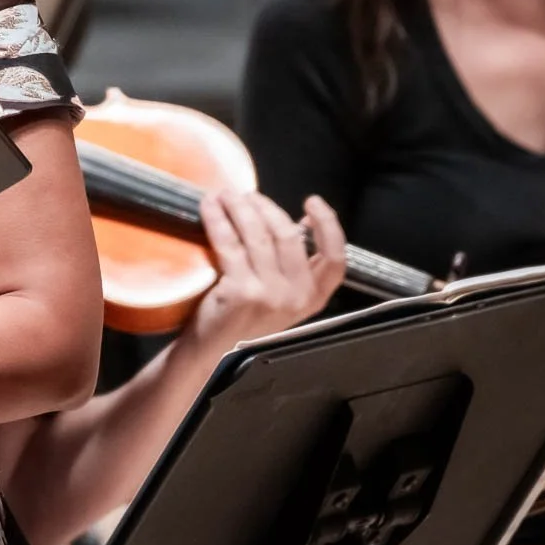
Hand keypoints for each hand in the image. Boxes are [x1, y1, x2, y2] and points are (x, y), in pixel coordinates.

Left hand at [187, 191, 346, 350]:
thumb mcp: (284, 296)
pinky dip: (218, 219)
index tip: (312, 201)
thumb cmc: (248, 317)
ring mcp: (269, 294)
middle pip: (289, 236)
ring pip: (258, 235)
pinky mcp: (240, 291)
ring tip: (226, 194)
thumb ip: (296, 265)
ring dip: (240, 208)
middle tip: (247, 195)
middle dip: (266, 208)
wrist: (213, 349)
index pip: (335, 258)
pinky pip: (229, 243)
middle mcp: (297, 296)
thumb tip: (303, 222)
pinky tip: (209, 206)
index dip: (328, 226)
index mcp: (315, 297)